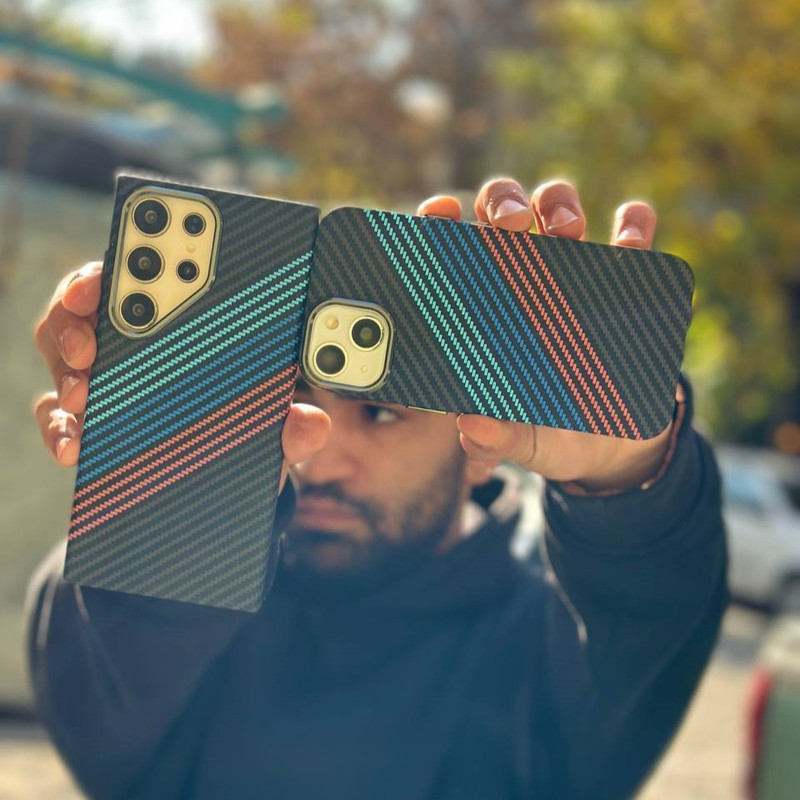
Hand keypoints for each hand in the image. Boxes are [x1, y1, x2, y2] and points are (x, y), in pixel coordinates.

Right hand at [32, 263, 329, 486]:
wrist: (210, 468)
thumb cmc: (235, 423)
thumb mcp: (264, 422)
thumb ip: (286, 424)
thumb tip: (314, 425)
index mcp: (175, 319)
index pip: (140, 277)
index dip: (123, 268)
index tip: (115, 275)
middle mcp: (129, 338)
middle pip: (85, 307)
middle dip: (80, 319)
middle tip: (90, 346)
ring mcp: (99, 376)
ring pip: (61, 354)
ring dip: (66, 371)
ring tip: (83, 397)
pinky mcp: (80, 416)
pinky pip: (54, 415)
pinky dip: (59, 428)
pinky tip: (74, 446)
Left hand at [418, 178, 676, 491]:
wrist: (613, 446)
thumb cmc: (552, 435)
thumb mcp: (527, 444)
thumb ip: (499, 439)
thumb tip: (471, 425)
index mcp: (482, 309)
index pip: (450, 251)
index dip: (440, 222)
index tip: (440, 214)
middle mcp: (522, 279)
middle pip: (502, 213)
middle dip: (502, 203)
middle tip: (510, 225)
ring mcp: (574, 273)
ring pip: (557, 208)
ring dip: (558, 204)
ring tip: (568, 232)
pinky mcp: (629, 281)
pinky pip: (632, 234)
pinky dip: (634, 224)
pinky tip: (631, 239)